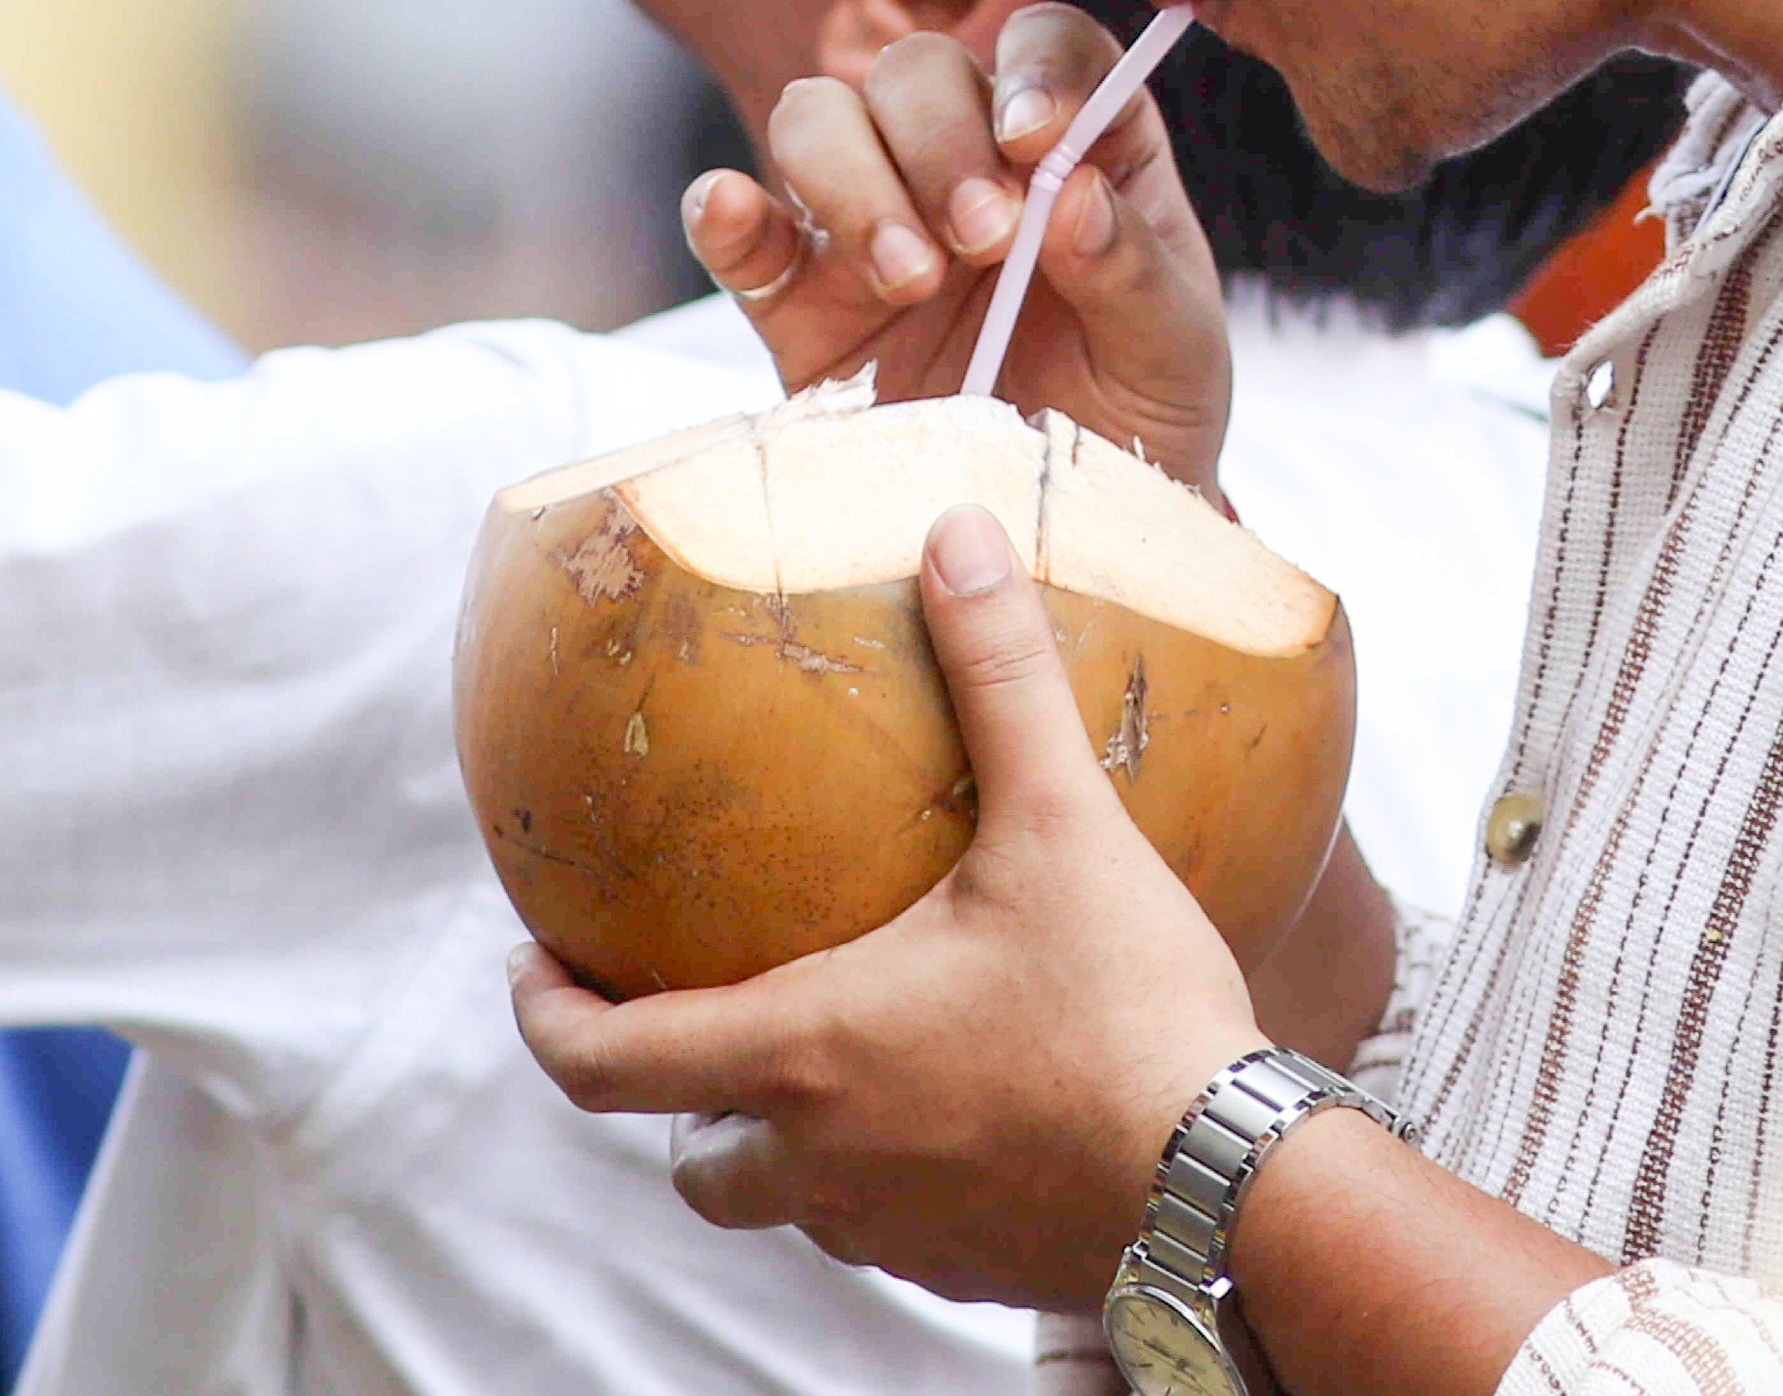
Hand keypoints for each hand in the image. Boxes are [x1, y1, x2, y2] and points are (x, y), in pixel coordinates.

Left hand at [510, 500, 1257, 1305]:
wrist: (1228, 1184)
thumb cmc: (1126, 1007)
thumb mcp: (1058, 821)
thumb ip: (998, 674)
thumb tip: (953, 536)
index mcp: (808, 1050)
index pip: (608, 1064)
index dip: (548, 1018)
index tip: (532, 968)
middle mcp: (826, 1158)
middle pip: (692, 1155)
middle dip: (674, 1094)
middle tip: (688, 1012)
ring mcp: (897, 1230)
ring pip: (788, 1199)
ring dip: (780, 1136)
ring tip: (827, 1046)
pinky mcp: (970, 1266)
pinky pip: (885, 1227)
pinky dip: (881, 1170)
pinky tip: (952, 1099)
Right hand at [682, 2, 1232, 491]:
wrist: (1070, 537)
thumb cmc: (1139, 415)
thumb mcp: (1175, 352)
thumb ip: (1133, 270)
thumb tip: (1075, 196)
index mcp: (1076, 146)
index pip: (1046, 46)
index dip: (1036, 67)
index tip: (1038, 136)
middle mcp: (967, 162)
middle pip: (917, 70)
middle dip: (943, 138)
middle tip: (986, 239)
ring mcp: (872, 225)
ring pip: (819, 119)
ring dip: (853, 178)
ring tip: (908, 279)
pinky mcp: (799, 307)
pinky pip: (742, 237)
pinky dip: (723, 211)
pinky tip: (730, 212)